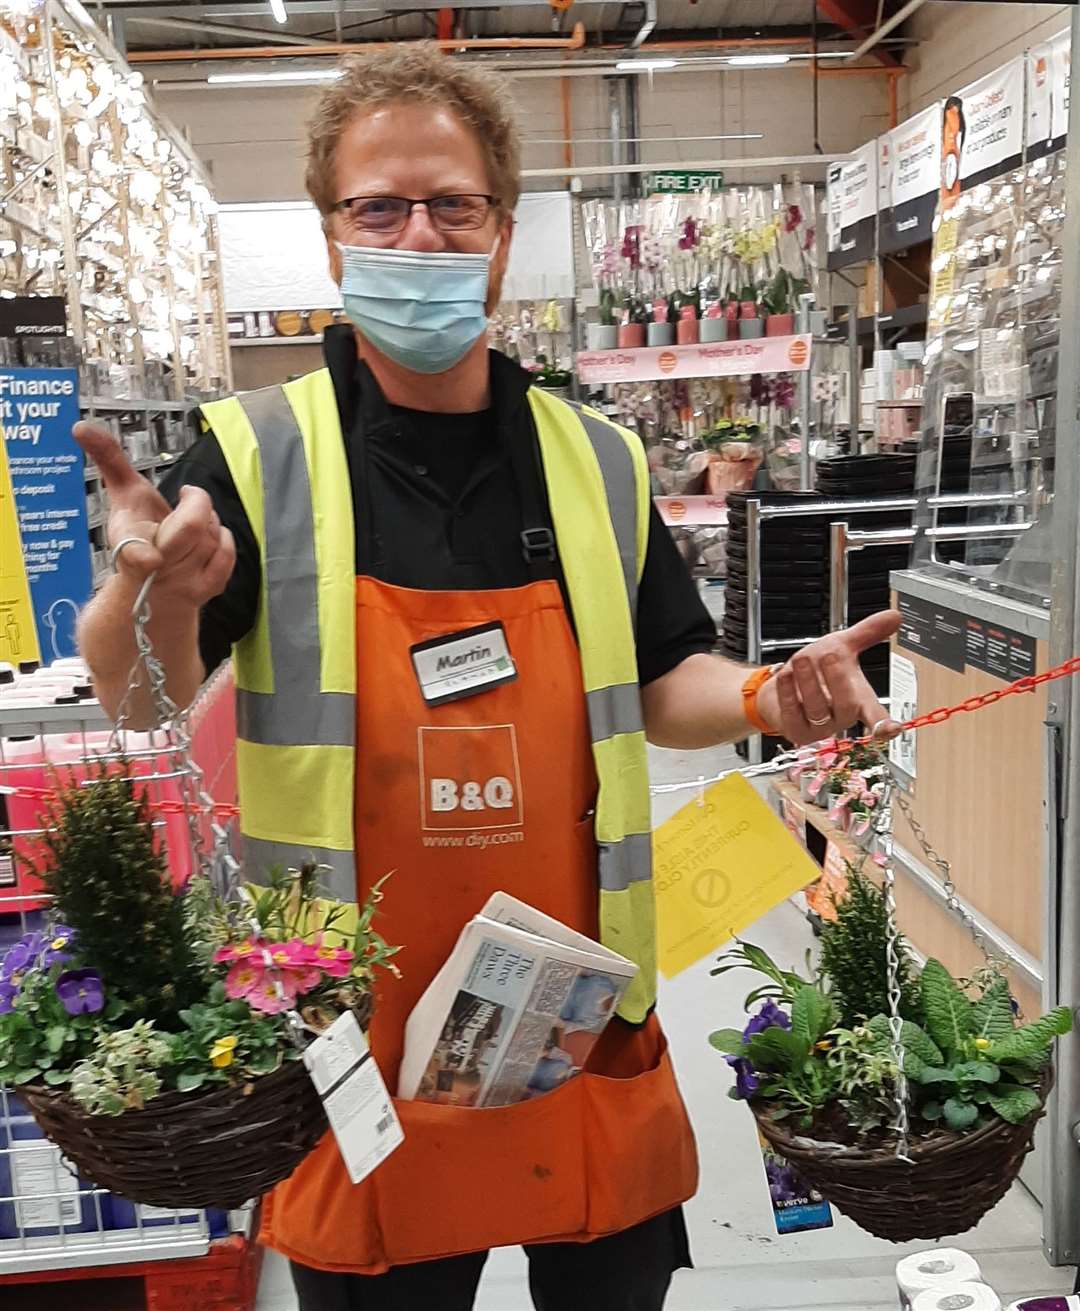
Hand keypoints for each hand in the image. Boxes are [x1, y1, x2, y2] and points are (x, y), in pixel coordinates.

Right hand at [74, 422, 234, 606]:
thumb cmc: (140, 533)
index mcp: (126, 541)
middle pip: (189, 528)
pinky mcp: (205, 589)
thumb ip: (109, 460)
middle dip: (197, 502)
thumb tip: (80, 426)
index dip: (141, 557)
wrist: (153, 587)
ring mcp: (180, 582)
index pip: (132, 552)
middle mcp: (153, 566)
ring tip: (191, 522)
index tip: (150, 560)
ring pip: (210, 537)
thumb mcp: (124, 496)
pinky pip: (226, 555)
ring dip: (208, 520)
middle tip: (187, 493)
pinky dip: (224, 539)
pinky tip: (209, 536)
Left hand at [755, 610, 902, 745]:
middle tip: (831, 655)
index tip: (892, 728)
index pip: (875, 714)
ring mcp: (818, 727)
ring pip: (816, 708)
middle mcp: (840, 716)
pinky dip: (787, 691)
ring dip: (808, 681)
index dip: (885, 722)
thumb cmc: (817, 671)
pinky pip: (791, 712)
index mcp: (858, 700)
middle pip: (846, 706)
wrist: (785, 685)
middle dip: (837, 679)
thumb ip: (867, 633)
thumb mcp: (842, 647)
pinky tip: (786, 675)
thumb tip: (893, 616)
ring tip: (803, 659)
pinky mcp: (795, 729)